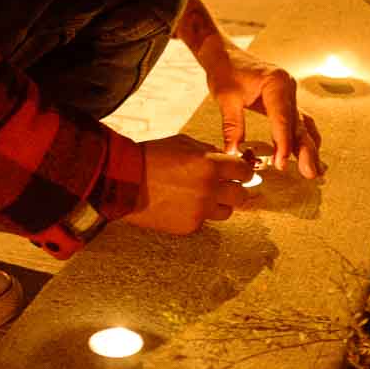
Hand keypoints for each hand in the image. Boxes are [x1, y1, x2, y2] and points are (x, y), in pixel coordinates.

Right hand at [125, 135, 254, 234]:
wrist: (124, 180)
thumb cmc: (149, 157)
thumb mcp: (182, 143)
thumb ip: (207, 151)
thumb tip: (222, 159)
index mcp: (211, 164)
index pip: (244, 171)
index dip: (242, 172)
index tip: (240, 173)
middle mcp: (210, 189)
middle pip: (241, 195)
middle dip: (234, 189)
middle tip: (226, 187)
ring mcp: (201, 210)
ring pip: (226, 212)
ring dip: (217, 204)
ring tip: (200, 196)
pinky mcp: (189, 225)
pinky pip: (203, 221)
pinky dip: (196, 213)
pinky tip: (181, 204)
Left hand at [201, 40, 323, 177]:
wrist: (224, 54)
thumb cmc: (224, 71)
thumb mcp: (225, 97)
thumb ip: (232, 126)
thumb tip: (233, 153)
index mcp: (276, 83)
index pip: (283, 118)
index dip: (283, 143)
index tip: (281, 164)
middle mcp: (288, 87)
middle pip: (299, 123)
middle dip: (306, 151)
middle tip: (310, 174)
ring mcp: (290, 93)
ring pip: (302, 124)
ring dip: (308, 148)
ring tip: (314, 171)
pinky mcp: (286, 100)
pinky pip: (298, 121)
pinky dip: (303, 138)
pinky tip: (307, 154)